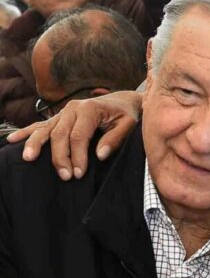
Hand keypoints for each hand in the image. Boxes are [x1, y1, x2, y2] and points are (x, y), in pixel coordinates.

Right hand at [6, 91, 141, 179]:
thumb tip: (100, 155)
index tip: (79, 173)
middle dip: (60, 157)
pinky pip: (40, 125)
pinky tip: (13, 140)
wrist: (123, 101)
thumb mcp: (129, 124)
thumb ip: (116, 138)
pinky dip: (27, 132)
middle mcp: (73, 108)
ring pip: (45, 129)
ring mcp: (63, 112)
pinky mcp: (59, 117)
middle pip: (59, 134)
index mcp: (89, 109)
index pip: (78, 136)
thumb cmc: (127, 114)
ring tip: (28, 159)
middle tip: (65, 176)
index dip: (77, 156)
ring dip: (35, 144)